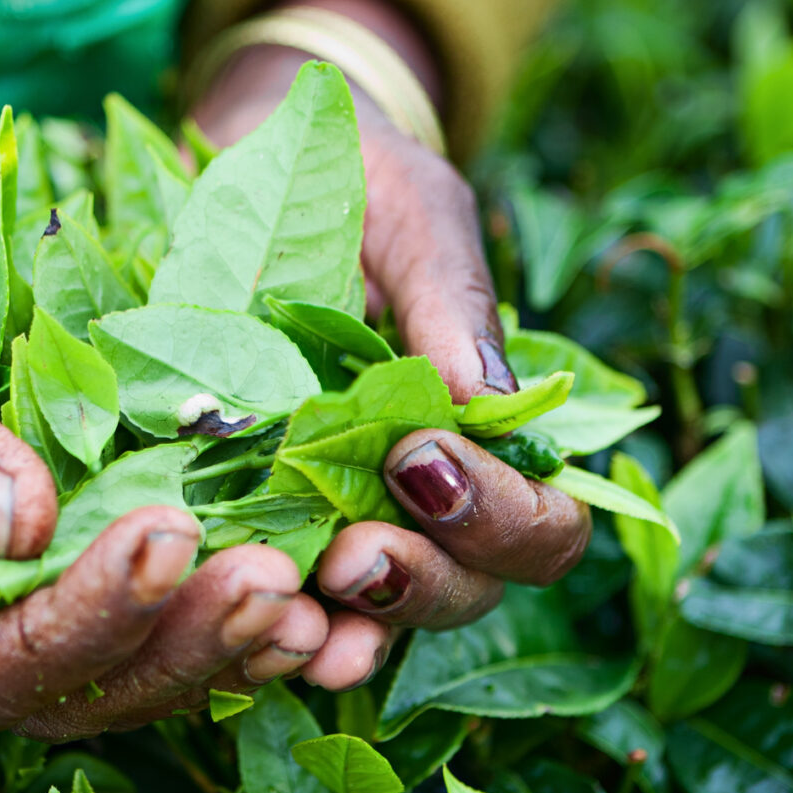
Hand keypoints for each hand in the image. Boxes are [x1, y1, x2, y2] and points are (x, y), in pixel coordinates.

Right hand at [0, 206, 341, 737]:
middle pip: (88, 683)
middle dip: (183, 640)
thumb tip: (16, 521)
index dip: (87, 612)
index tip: (165, 535)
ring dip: (223, 641)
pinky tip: (298, 578)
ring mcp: (25, 598)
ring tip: (309, 595)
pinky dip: (222, 604)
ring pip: (136, 663)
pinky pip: (156, 607)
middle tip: (275, 582)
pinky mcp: (70, 551)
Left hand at [191, 0, 590, 684]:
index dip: (501, 520)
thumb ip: (453, 308)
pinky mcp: (259, 513)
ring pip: (378, 614)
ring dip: (349, 626)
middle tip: (356, 555)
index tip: (423, 460)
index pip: (540, 524)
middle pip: (464, 590)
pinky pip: (283, 592)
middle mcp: (423, 494)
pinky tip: (252, 621)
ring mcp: (342, 512)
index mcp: (486, 431)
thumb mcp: (417, 222)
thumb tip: (485, 408)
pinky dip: (276, 621)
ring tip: (303, 609)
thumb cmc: (363, 181)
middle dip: (420, 583)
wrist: (259, 166)